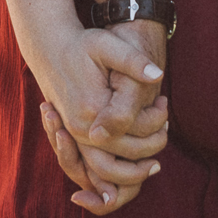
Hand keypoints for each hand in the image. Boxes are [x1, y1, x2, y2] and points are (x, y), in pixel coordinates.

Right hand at [37, 22, 167, 212]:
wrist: (51, 49)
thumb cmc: (82, 45)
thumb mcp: (107, 45)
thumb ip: (132, 61)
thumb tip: (158, 75)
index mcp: (92, 109)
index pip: (132, 133)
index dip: (154, 126)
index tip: (165, 106)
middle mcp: (80, 130)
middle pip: (120, 159)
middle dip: (148, 153)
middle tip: (166, 131)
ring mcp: (74, 136)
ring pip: (104, 171)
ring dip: (130, 173)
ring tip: (153, 160)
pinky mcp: (74, 138)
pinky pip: (93, 167)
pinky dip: (112, 173)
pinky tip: (132, 163)